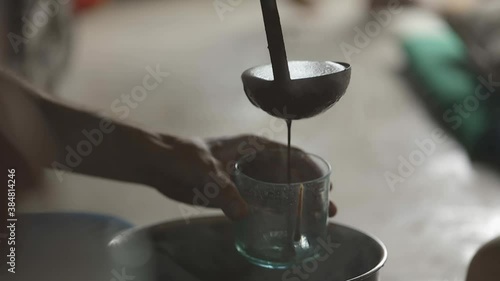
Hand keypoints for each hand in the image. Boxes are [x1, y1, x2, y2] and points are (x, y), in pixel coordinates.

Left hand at [138, 133, 336, 219]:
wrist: (161, 164)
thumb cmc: (184, 156)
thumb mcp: (206, 169)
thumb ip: (224, 190)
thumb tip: (243, 214)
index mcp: (253, 146)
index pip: (290, 155)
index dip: (311, 169)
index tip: (326, 184)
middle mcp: (255, 161)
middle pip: (290, 175)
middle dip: (310, 190)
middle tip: (328, 209)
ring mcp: (247, 177)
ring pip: (279, 190)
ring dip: (296, 203)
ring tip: (314, 221)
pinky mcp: (237, 192)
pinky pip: (262, 202)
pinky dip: (276, 211)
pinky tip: (287, 224)